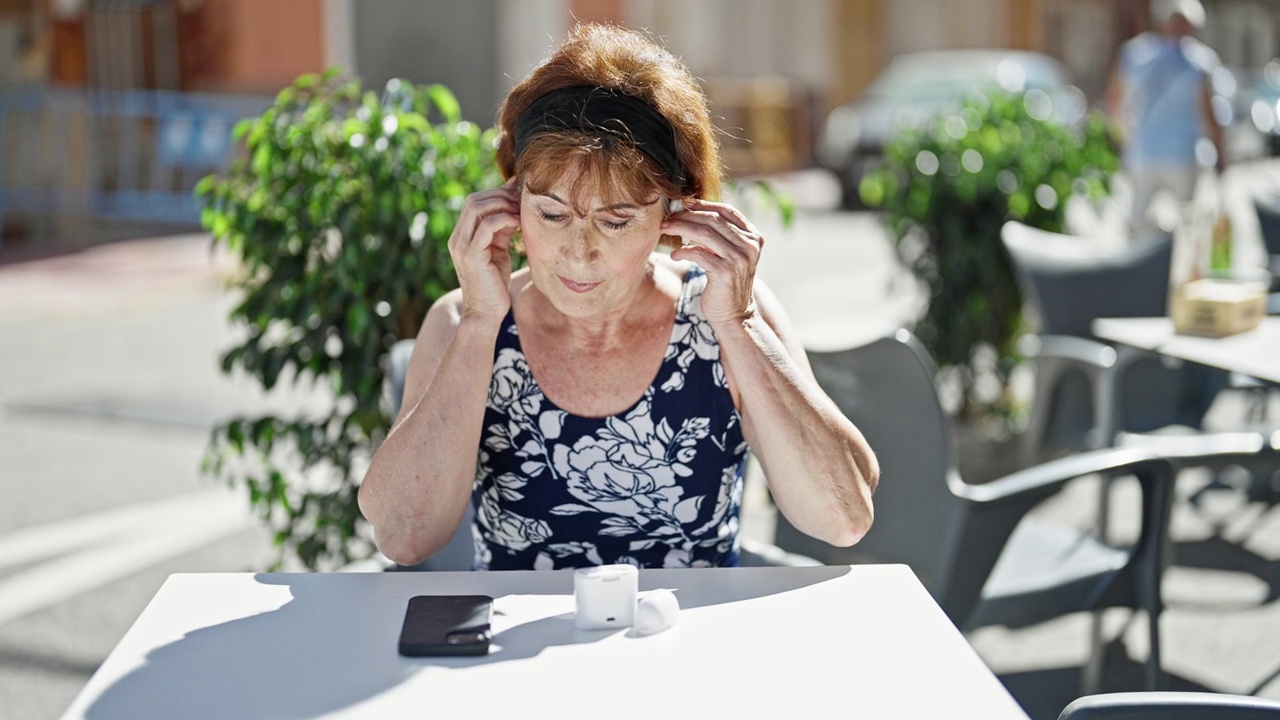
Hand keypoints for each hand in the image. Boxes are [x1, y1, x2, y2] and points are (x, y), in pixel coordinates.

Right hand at [447, 180, 520, 322]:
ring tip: (520, 212)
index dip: (497, 194)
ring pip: (476, 208)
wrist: (485, 314)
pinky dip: (503, 219)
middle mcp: (457, 238)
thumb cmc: (494, 285)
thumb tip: (514, 208)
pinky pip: (486, 226)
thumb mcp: (499, 250)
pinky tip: (518, 223)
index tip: (518, 196)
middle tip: (521, 202)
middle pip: (474, 200)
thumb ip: (502, 230)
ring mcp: (462, 246)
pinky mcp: (471, 256)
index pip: (474, 202)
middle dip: (500, 195)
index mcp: (462, 236)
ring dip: (502, 204)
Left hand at [664, 198, 762, 325]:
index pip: (727, 211)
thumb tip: (691, 211)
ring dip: (680, 228)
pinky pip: (698, 254)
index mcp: (753, 236)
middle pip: (713, 219)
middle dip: (687, 216)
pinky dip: (683, 251)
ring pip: (704, 233)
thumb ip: (721, 235)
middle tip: (668, 218)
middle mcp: (749, 245)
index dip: (704, 205)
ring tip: (665, 230)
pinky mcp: (725, 272)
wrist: (735, 314)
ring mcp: (739, 259)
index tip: (683, 205)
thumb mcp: (730, 254)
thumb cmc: (727, 282)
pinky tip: (674, 255)